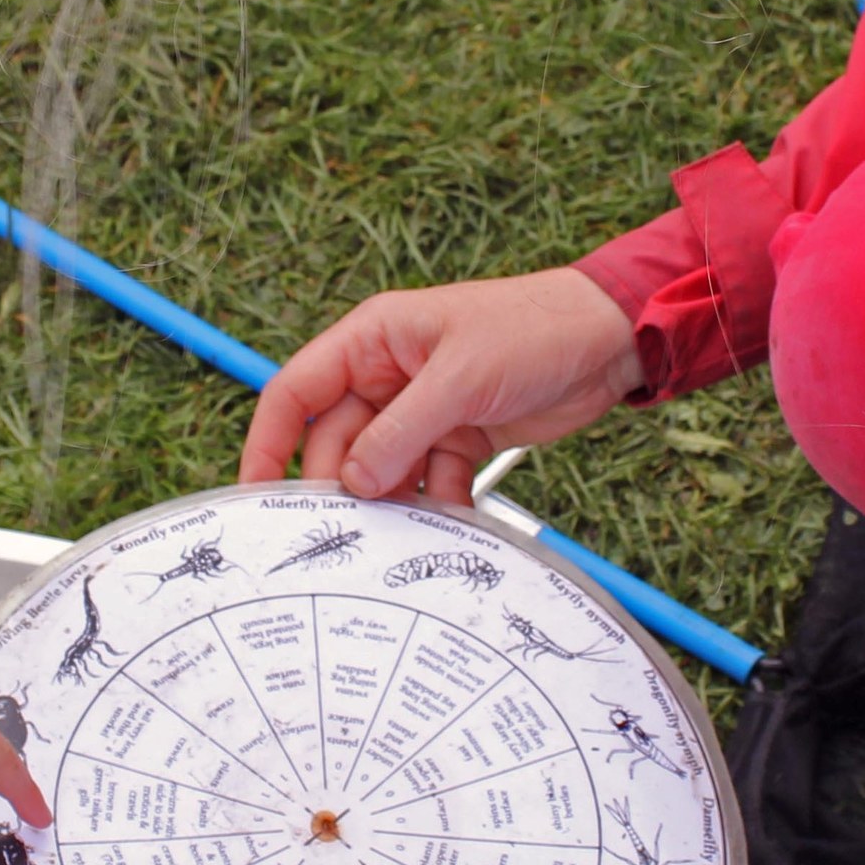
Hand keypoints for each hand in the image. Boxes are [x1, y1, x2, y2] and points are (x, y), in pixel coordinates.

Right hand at [239, 269, 642, 505]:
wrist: (610, 340)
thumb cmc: (533, 329)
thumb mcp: (460, 379)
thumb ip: (401, 433)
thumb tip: (351, 482)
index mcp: (372, 341)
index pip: (296, 392)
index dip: (268, 443)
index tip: (254, 496)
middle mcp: (389, 375)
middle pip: (337, 441)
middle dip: (341, 486)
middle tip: (345, 533)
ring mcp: (424, 409)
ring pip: (383, 468)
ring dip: (392, 501)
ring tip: (401, 536)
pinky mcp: (459, 436)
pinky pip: (429, 480)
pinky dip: (437, 502)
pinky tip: (453, 520)